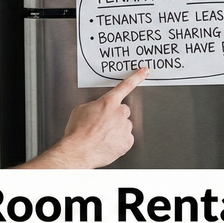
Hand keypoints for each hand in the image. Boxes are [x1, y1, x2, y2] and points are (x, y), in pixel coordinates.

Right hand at [18, 68, 149, 168]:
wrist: (78, 151)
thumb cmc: (78, 132)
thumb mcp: (81, 110)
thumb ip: (95, 105)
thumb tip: (99, 108)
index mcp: (108, 102)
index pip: (126, 85)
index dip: (137, 77)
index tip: (145, 71)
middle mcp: (120, 113)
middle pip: (123, 111)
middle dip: (115, 116)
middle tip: (102, 125)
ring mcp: (126, 127)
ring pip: (124, 125)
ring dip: (116, 129)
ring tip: (102, 136)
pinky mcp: (128, 141)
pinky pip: (125, 138)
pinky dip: (118, 141)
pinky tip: (107, 143)